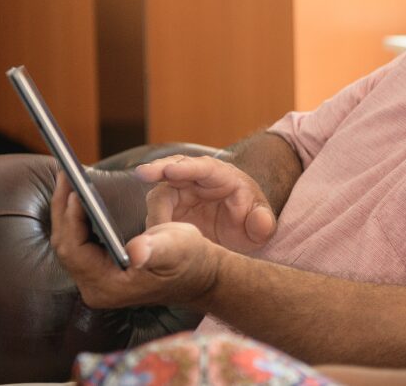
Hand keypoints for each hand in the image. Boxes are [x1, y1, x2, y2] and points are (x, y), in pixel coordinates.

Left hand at [49, 172, 222, 308]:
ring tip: (67, 182)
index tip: (75, 188)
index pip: (75, 250)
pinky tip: (80, 200)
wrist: (203, 276)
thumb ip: (156, 249)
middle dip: (63, 209)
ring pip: (69, 244)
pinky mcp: (100, 273)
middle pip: (66, 246)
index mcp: (110, 285)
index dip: (72, 218)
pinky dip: (78, 220)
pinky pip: (79, 244)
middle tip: (64, 175)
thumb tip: (137, 251)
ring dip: (67, 212)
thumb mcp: (178, 248)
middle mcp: (97, 288)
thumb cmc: (192, 260)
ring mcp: (97, 282)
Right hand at [136, 155, 276, 253]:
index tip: (170, 170)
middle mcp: (197, 180)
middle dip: (158, 169)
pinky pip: (156, 213)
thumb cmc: (250, 221)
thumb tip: (261, 222)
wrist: (238, 233)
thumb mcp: (262, 224)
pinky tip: (149, 239)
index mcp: (223, 176)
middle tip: (143, 174)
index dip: (187, 167)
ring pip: (160, 194)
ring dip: (155, 208)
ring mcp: (180, 193)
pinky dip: (152, 224)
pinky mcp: (169, 209)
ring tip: (153, 230)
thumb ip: (263, 222)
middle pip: (174, 169)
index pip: (204, 166)